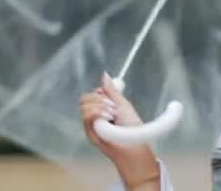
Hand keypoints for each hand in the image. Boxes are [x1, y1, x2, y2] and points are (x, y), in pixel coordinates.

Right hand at [79, 72, 159, 188]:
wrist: (135, 145)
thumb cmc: (132, 127)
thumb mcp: (123, 104)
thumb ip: (112, 91)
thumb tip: (104, 75)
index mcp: (102, 109)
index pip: (92, 94)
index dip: (100, 92)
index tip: (111, 97)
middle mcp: (95, 117)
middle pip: (85, 99)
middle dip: (99, 98)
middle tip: (113, 107)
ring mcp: (91, 125)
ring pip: (84, 106)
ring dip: (101, 106)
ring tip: (113, 114)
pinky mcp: (90, 133)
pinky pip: (87, 116)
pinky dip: (98, 112)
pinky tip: (108, 117)